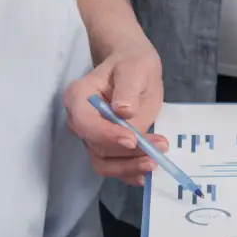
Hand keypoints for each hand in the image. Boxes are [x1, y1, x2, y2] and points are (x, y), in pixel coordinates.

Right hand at [62, 42, 164, 184]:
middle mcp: (79, 121)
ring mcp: (91, 136)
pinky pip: (113, 166)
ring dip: (130, 166)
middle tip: (158, 148)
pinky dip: (129, 173)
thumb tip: (123, 111)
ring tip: (156, 159)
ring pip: (104, 162)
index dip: (107, 134)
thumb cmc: (132, 64)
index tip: (132, 139)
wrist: (136, 70)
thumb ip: (128, 89)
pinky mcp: (105, 147)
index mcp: (79, 97)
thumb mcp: (135, 68)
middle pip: (97, 146)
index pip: (86, 123)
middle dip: (127, 153)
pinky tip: (146, 172)